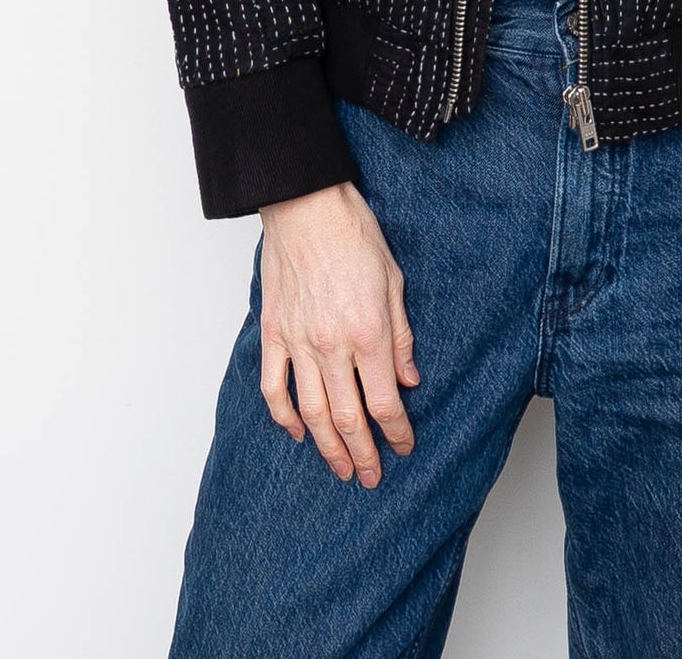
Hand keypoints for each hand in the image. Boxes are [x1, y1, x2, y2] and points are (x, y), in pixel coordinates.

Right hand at [257, 181, 419, 487]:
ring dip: (328, 447)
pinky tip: (298, 432)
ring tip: (341, 469)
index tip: (405, 446)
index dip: (397, 432)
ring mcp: (298, 342)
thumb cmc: (354, 234)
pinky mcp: (273, 333)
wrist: (306, 205)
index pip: (385, 402)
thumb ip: (401, 337)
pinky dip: (284, 416)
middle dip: (363, 453)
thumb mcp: (394, 281)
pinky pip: (274, 387)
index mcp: (368, 333)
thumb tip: (408, 380)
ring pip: (311, 412)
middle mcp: (332, 346)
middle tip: (371, 477)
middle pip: (348, 417)